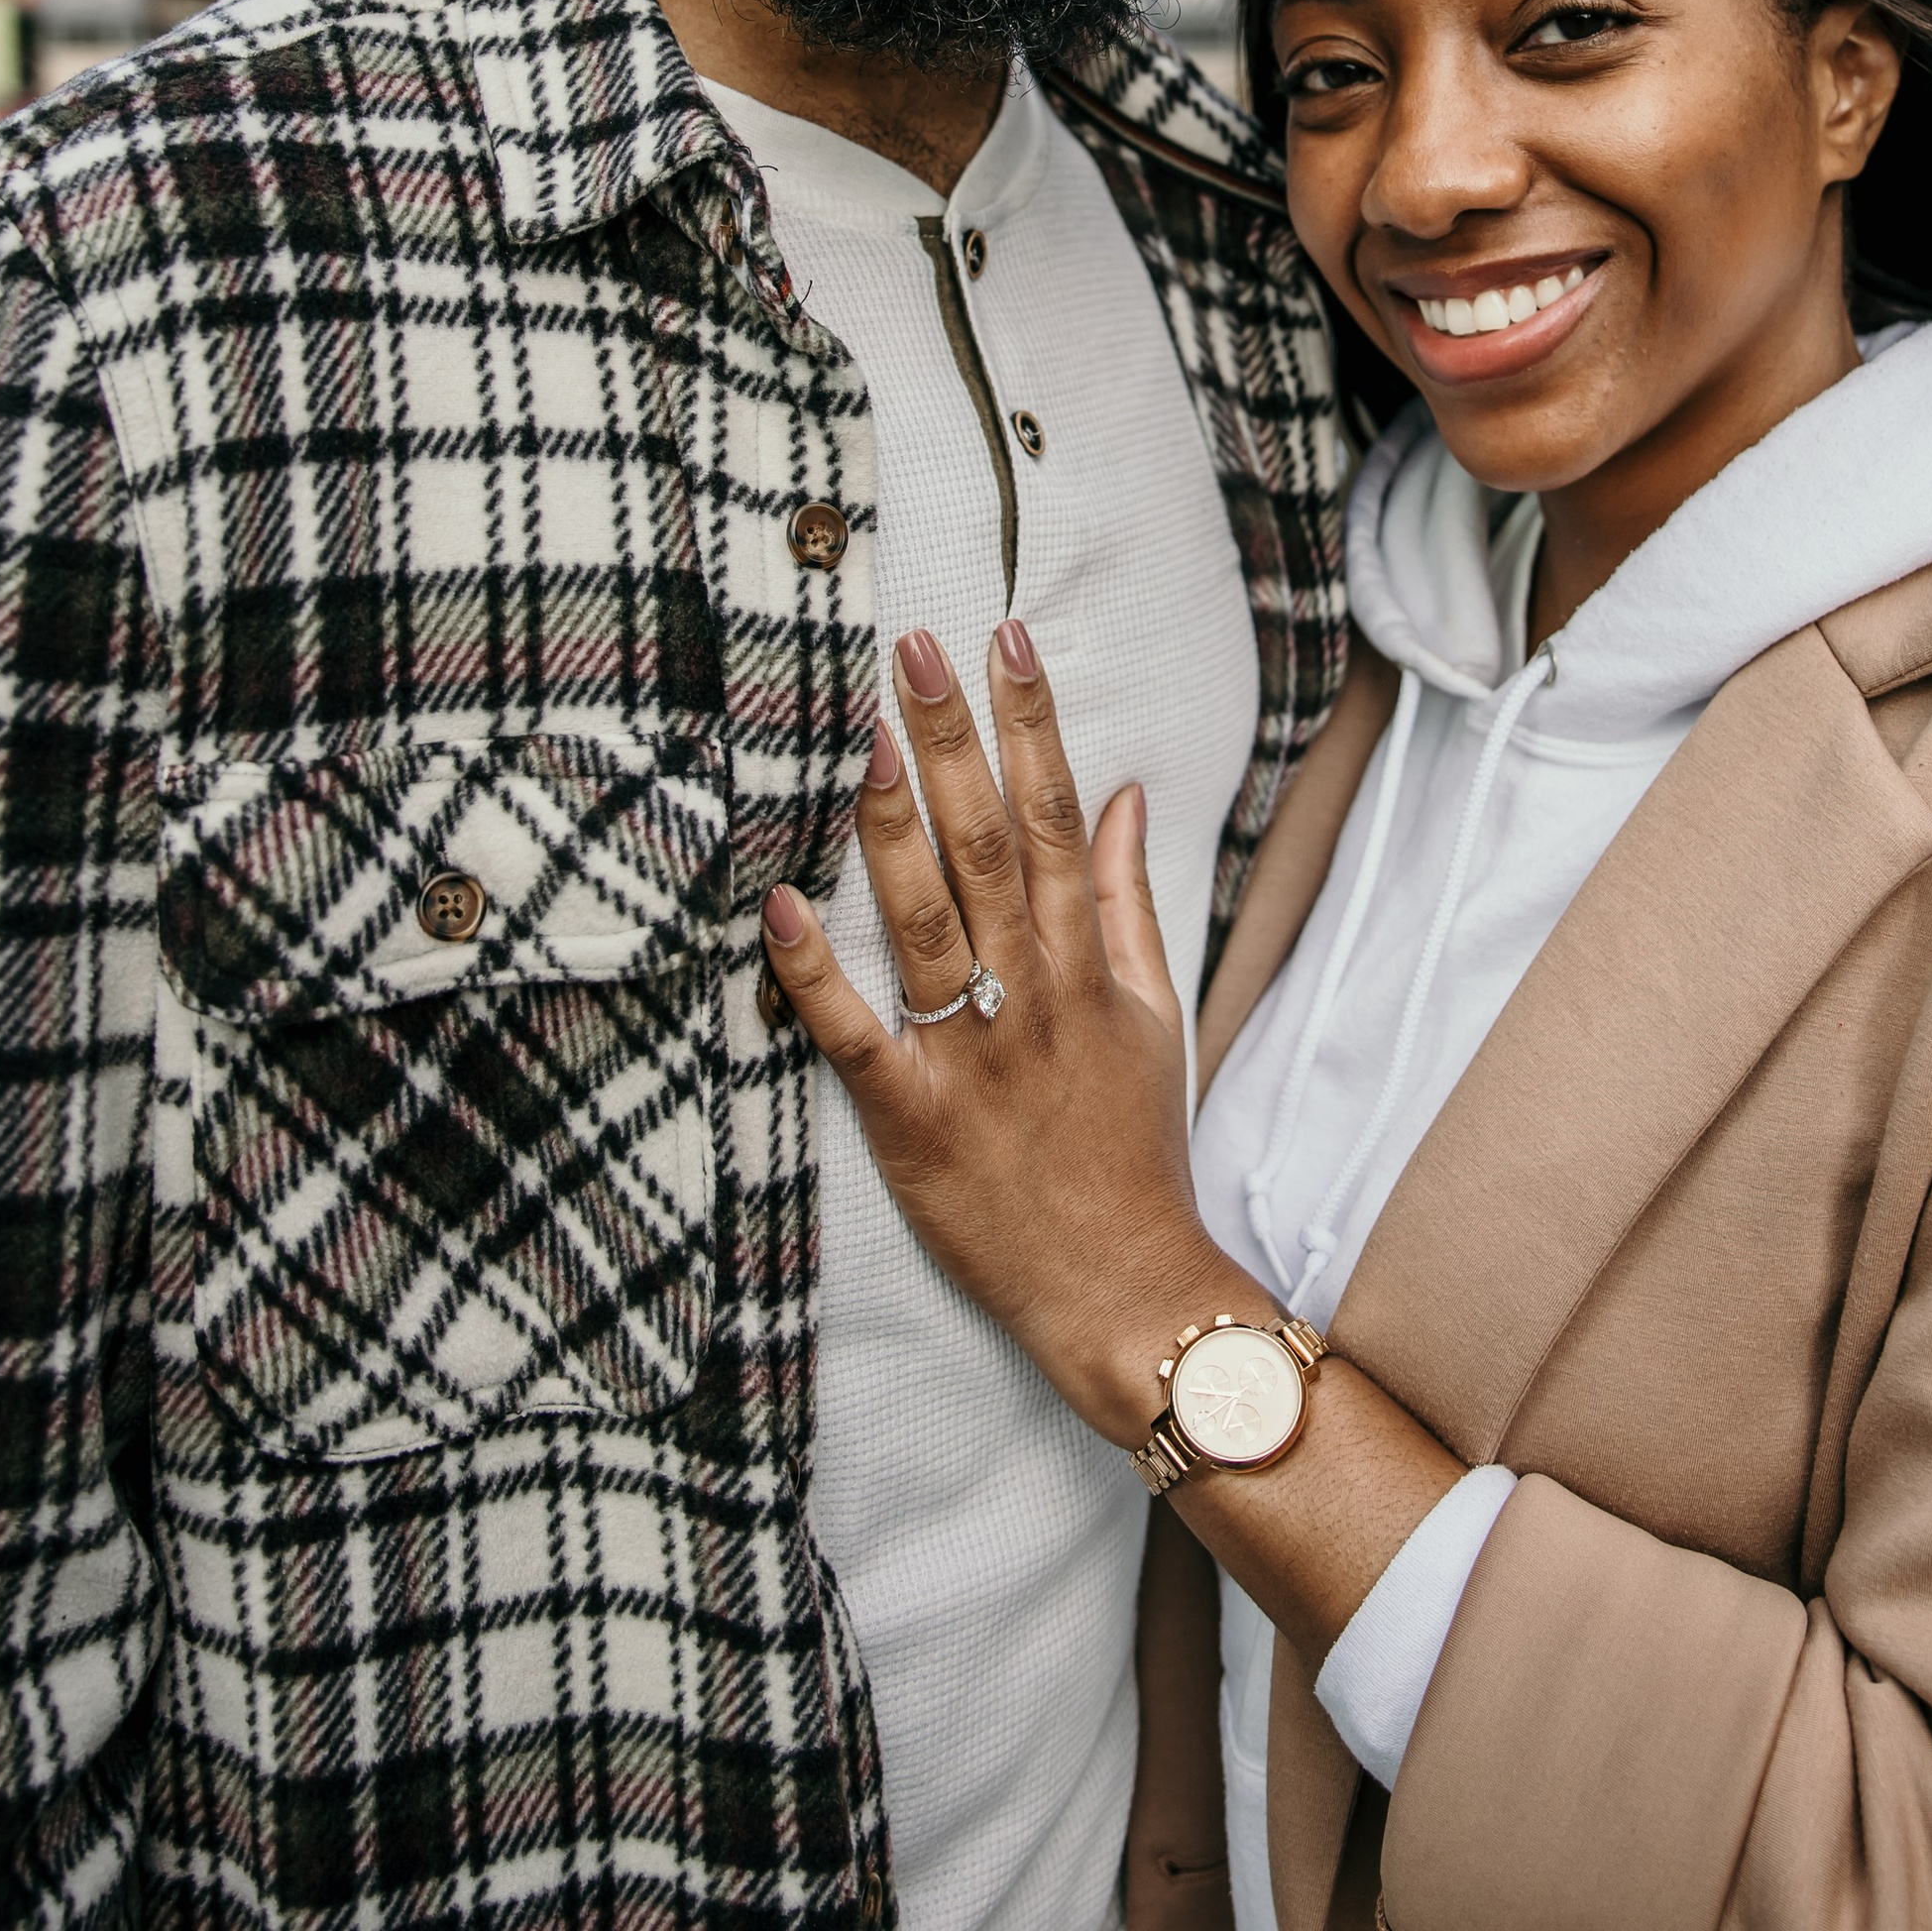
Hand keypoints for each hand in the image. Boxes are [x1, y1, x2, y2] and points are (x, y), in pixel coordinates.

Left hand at [758, 619, 1251, 1448]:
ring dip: (892, 822)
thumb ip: (1128, 904)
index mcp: (1085, 965)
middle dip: (953, 739)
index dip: (1032, 723)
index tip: (1003, 639)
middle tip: (913, 647)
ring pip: (924, 918)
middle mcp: (1029, 994)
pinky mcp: (910, 1119)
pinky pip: (855, 1035)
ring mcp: (969, 1054)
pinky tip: (776, 905)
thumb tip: (1123, 797)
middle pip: (989, 843)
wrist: (1124, 1291)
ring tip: (858, 733)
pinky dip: (813, 973)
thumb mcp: (1155, 1016)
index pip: (1059, 816)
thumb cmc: (1135, 1150)